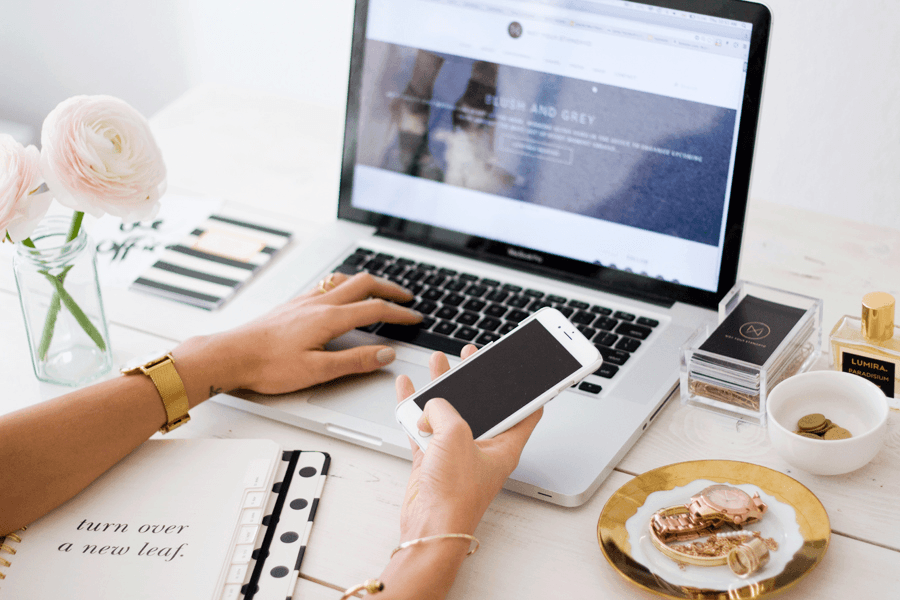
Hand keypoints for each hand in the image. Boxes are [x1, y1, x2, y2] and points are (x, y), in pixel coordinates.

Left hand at [198, 272, 421, 393]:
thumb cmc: (268, 365)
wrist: (232, 355)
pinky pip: (326, 286)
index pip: (375, 310)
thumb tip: (385, 355)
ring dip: (367, 284)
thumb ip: (355, 361)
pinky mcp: (293, 305)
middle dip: (389, 289)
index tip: (415, 318)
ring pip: (344, 280)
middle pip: (363, 284)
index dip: (400, 313)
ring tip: (378, 292)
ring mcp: (304, 301)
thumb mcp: (318, 371)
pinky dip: (345, 286)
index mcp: (329, 318)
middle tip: (406, 298)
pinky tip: (340, 296)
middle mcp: (319, 303)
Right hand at [394, 347, 542, 540]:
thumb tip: (429, 405)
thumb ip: (443, 409)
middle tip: (471, 356)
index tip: (523, 368)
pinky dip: (416, 408)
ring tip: (438, 363)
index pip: (526, 410)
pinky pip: (425, 426)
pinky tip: (409, 390)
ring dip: (442, 387)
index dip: (526, 387)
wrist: (430, 527)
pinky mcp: (434, 460)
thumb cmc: (455, 494)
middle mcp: (483, 446)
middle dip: (475, 379)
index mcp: (505, 443)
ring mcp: (457, 453)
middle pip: (483, 404)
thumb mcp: (455, 434)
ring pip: (450, 411)